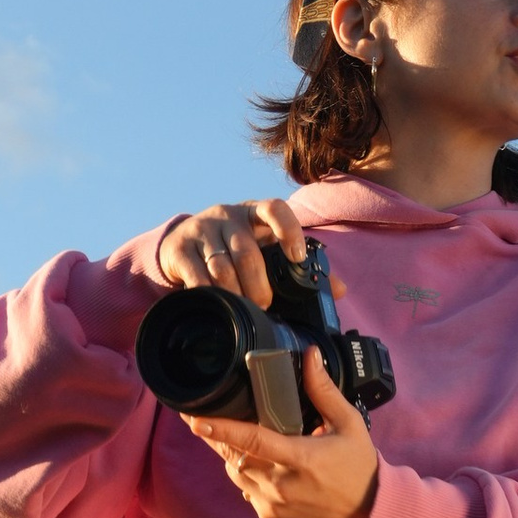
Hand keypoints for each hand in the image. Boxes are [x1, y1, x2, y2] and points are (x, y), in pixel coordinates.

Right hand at [155, 197, 308, 298]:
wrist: (180, 244)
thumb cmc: (231, 248)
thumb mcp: (262, 249)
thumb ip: (297, 267)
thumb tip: (338, 288)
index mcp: (254, 212)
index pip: (274, 208)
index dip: (288, 230)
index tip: (295, 257)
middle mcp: (228, 215)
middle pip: (246, 251)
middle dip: (258, 285)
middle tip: (265, 304)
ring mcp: (202, 230)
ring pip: (221, 267)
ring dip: (236, 293)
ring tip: (243, 308)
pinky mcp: (180, 248)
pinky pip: (197, 276)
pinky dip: (210, 293)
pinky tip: (218, 302)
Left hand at [186, 347, 380, 517]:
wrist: (368, 515)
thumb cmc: (358, 466)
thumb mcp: (349, 424)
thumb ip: (324, 391)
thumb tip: (310, 355)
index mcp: (300, 459)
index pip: (253, 440)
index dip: (222, 429)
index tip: (194, 419)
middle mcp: (281, 485)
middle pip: (235, 455)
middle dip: (220, 436)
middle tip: (204, 418)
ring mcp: (273, 504)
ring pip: (236, 473)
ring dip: (234, 454)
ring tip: (239, 438)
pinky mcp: (269, 517)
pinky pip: (246, 490)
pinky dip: (248, 475)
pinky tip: (264, 466)